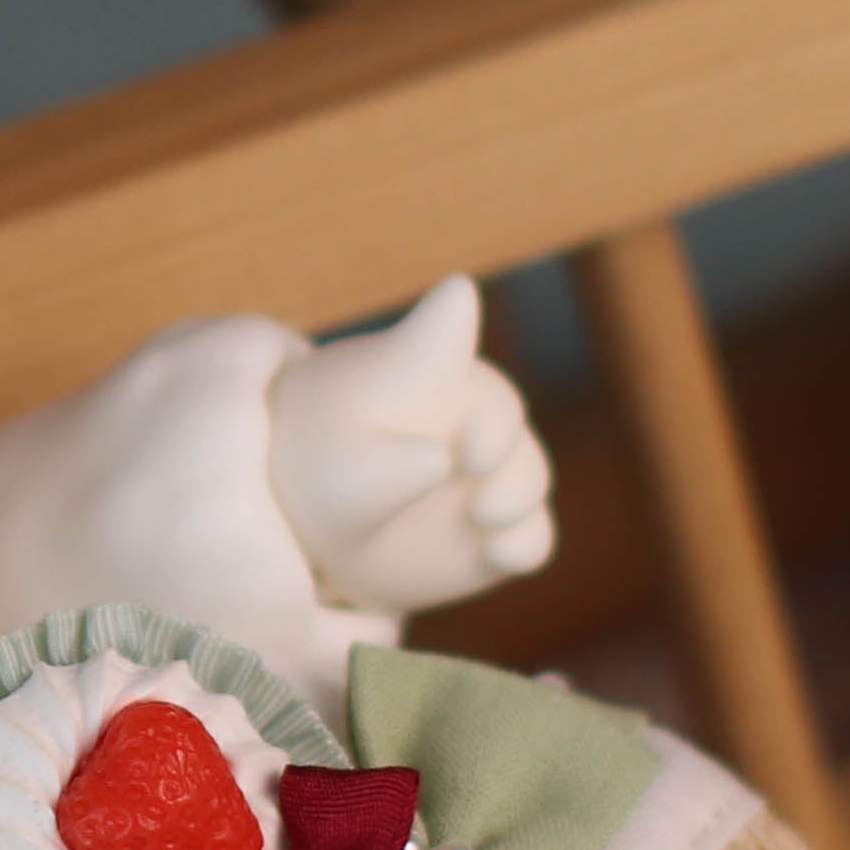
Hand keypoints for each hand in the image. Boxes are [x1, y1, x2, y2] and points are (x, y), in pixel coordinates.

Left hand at [264, 278, 553, 613]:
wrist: (322, 534)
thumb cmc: (320, 471)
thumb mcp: (332, 470)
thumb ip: (378, 460)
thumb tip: (438, 459)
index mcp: (416, 368)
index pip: (442, 327)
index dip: (450, 316)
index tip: (455, 295)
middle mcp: (465, 412)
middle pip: (503, 415)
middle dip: (499, 439)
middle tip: (470, 460)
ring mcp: (490, 472)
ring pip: (526, 477)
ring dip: (516, 494)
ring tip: (483, 513)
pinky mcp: (498, 528)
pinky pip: (529, 535)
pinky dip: (522, 543)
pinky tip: (497, 553)